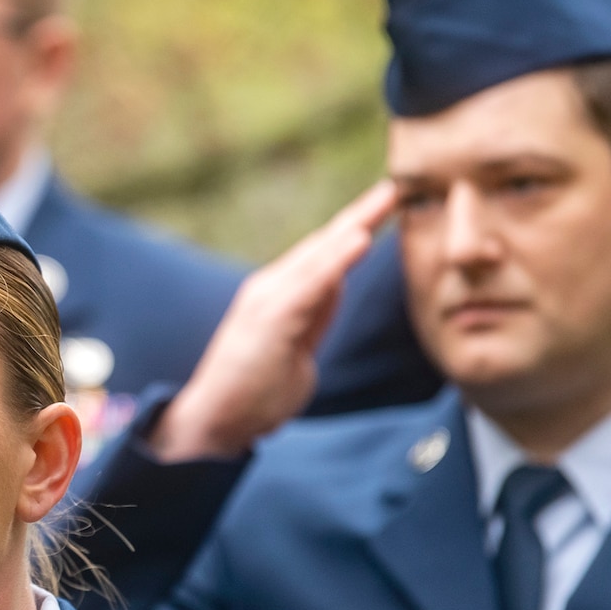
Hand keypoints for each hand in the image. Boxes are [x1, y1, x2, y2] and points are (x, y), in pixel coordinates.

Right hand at [151, 181, 399, 462]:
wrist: (216, 420)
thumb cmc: (255, 390)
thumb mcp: (299, 347)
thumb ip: (316, 313)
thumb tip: (338, 282)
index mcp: (281, 296)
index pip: (323, 256)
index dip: (355, 230)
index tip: (387, 208)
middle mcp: (272, 289)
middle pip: (322, 245)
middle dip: (359, 215)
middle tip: (394, 188)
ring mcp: (268, 300)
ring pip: (318, 256)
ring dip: (353, 226)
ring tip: (384, 201)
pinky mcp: (270, 317)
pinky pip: (311, 283)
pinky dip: (336, 260)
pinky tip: (359, 240)